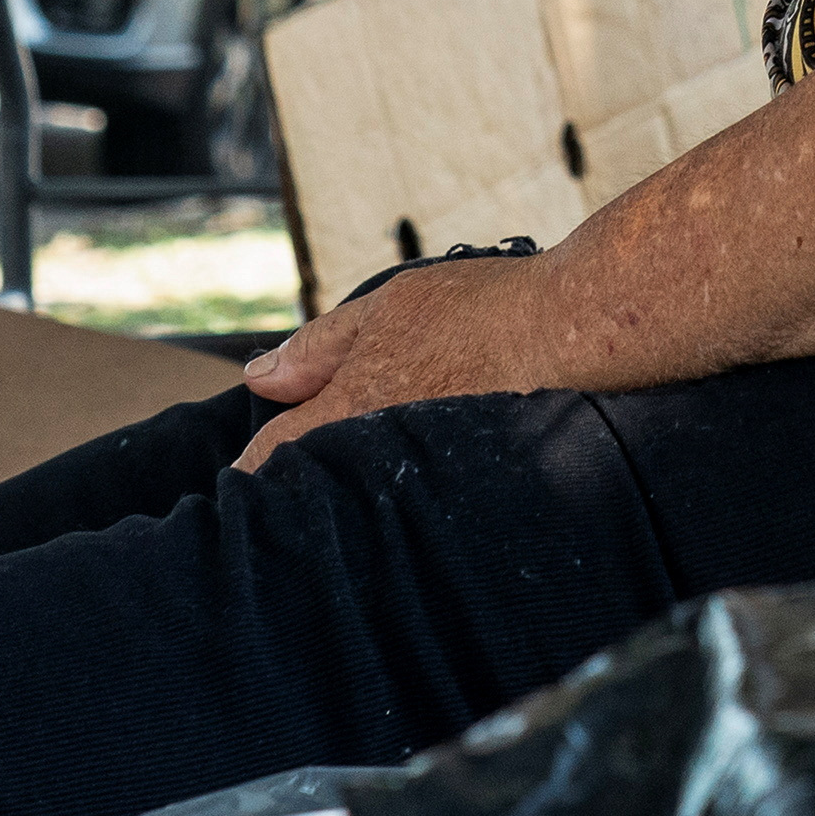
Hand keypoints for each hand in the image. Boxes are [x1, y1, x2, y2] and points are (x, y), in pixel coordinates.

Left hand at [232, 253, 582, 470]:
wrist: (573, 332)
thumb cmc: (482, 309)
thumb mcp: (386, 307)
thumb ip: (318, 346)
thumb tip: (257, 377)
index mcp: (350, 404)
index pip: (270, 457)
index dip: (249, 469)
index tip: (241, 479)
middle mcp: (378, 451)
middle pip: (312, 490)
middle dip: (296, 491)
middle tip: (289, 491)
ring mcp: (421, 480)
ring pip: (360, 503)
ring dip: (349, 499)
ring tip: (352, 492)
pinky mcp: (463, 497)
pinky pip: (413, 508)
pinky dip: (401, 502)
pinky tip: (412, 493)